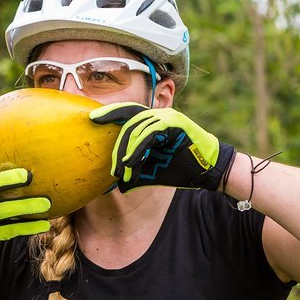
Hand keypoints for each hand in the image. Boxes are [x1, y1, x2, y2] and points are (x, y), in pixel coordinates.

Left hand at [89, 104, 235, 192]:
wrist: (208, 171)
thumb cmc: (180, 169)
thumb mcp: (151, 171)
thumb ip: (134, 173)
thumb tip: (115, 187)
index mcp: (152, 121)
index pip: (127, 112)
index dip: (109, 112)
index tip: (91, 118)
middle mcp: (158, 114)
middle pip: (128, 122)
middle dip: (116, 146)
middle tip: (112, 169)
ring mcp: (167, 116)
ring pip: (136, 129)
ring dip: (126, 152)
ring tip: (121, 171)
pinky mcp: (175, 123)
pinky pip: (149, 134)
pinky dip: (137, 149)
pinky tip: (130, 162)